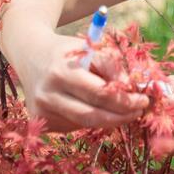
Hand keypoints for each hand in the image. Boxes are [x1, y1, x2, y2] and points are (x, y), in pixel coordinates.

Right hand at [18, 33, 149, 132]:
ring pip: (84, 123)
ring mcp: (42, 110)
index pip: (100, 93)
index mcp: (61, 72)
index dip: (125, 100)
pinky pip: (73, 125)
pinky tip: (94, 108)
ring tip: (125, 111)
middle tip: (139, 111)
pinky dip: (89, 119)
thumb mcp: (90, 48)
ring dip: (109, 119)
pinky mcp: (40, 121)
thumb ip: (112, 66)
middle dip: (121, 115)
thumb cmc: (67, 50)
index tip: (144, 99)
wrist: (30, 54)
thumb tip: (135, 88)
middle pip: (92, 114)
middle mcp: (48, 93)